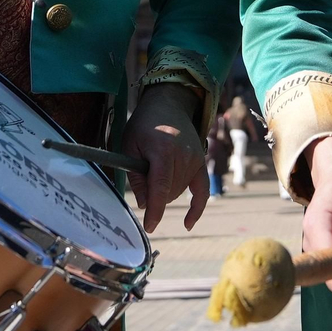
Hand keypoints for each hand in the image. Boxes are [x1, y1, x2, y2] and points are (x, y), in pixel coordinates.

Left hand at [121, 85, 207, 232]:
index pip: (161, 187)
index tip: (149, 226)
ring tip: (155, 169)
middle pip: (169, 192)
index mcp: (163, 150)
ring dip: (165, 192)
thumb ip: (135, 175)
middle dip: (154, 194)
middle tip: (142, 175)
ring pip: (179, 192)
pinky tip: (187, 223)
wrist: (168, 104)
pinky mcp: (201, 162)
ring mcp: (195, 159)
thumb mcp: (129, 145)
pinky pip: (202, 190)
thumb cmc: (144, 124)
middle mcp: (183, 156)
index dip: (155, 210)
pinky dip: (196, 208)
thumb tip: (144, 204)